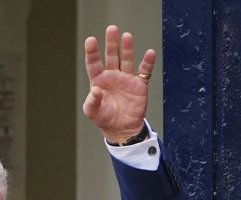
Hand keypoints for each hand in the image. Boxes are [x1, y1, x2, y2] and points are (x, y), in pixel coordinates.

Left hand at [82, 25, 155, 142]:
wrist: (121, 129)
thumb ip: (92, 101)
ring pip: (127, 60)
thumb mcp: (93, 112)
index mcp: (99, 81)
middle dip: (111, 43)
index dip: (92, 52)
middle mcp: (112, 77)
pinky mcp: (139, 85)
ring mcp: (126, 79)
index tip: (90, 40)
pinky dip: (147, 62)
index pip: (94, 64)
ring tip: (126, 36)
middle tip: (112, 29)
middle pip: (111, 57)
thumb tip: (95, 90)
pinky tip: (149, 53)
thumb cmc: (104, 119)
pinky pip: (144, 71)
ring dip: (127, 48)